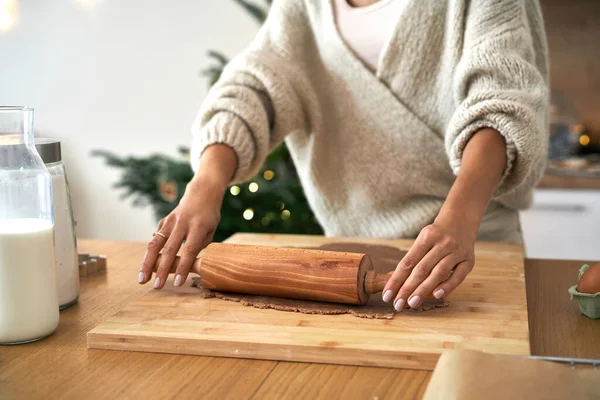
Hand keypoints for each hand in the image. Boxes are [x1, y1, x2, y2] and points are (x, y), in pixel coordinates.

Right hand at [138, 144, 236, 288]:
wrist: (202, 193)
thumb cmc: (209, 215)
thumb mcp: (211, 230)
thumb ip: (200, 246)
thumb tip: (190, 264)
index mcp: (198, 227)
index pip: (189, 250)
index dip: (182, 268)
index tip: (177, 283)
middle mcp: (182, 224)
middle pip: (169, 249)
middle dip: (161, 270)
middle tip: (156, 286)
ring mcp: (170, 221)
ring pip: (155, 244)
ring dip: (147, 263)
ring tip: (141, 279)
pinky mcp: (163, 221)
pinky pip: (155, 239)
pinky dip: (150, 253)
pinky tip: (146, 266)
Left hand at [382, 214, 475, 310]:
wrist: (461, 220)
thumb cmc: (436, 234)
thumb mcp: (423, 240)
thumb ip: (412, 259)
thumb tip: (394, 281)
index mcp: (427, 236)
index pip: (408, 262)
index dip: (396, 280)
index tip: (387, 295)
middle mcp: (442, 243)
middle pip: (422, 269)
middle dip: (408, 288)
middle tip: (398, 304)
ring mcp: (457, 251)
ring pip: (438, 273)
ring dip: (424, 290)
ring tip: (412, 303)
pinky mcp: (469, 260)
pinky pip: (458, 276)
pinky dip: (447, 286)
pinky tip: (436, 295)